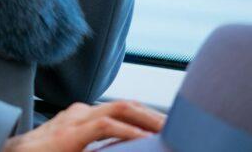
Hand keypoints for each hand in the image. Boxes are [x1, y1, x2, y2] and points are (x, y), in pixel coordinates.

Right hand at [0, 100, 165, 151]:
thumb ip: (93, 151)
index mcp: (81, 117)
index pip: (121, 109)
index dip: (146, 115)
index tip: (168, 127)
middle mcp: (80, 113)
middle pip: (125, 105)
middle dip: (153, 114)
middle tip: (180, 126)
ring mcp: (74, 121)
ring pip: (119, 109)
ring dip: (147, 118)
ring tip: (169, 129)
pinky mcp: (70, 135)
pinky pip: (105, 126)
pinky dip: (127, 131)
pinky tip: (144, 139)